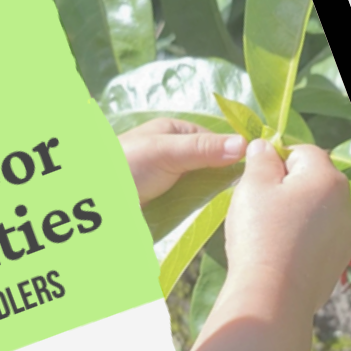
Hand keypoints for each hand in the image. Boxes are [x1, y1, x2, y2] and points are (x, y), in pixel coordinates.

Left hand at [120, 117, 244, 205]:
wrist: (95, 196)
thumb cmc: (126, 165)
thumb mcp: (166, 151)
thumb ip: (203, 149)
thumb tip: (245, 145)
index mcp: (176, 132)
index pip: (216, 142)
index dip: (234, 156)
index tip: (255, 174)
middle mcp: (175, 153)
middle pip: (211, 166)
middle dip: (225, 181)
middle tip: (246, 197)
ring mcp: (171, 179)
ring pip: (203, 187)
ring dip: (215, 198)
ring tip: (235, 210)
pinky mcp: (165, 202)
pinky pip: (191, 204)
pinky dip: (201, 210)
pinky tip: (213, 217)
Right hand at [221, 140, 350, 315]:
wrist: (273, 298)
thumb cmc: (261, 235)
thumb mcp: (253, 187)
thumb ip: (261, 159)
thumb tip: (266, 146)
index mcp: (328, 178)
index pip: (302, 151)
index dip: (276, 162)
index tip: (257, 184)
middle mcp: (347, 203)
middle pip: (314, 181)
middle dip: (288, 188)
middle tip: (260, 210)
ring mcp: (348, 234)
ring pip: (318, 209)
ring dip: (297, 213)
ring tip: (271, 235)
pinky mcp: (341, 259)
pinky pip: (320, 236)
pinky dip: (303, 238)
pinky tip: (283, 254)